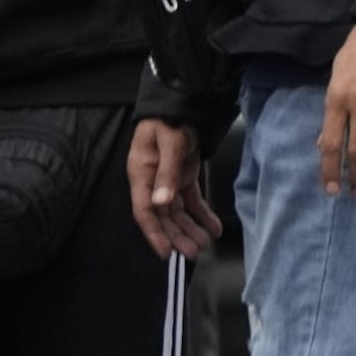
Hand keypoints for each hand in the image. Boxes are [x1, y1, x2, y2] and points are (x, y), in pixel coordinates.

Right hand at [129, 119, 222, 259]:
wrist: (181, 102)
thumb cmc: (170, 119)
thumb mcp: (170, 142)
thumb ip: (167, 173)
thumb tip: (162, 203)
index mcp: (142, 174)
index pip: (144, 210)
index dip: (155, 233)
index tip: (166, 253)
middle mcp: (152, 182)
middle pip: (162, 216)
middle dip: (177, 235)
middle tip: (193, 253)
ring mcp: (168, 180)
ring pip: (177, 211)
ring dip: (190, 228)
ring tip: (205, 242)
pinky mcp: (183, 176)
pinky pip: (191, 201)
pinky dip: (202, 214)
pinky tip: (214, 227)